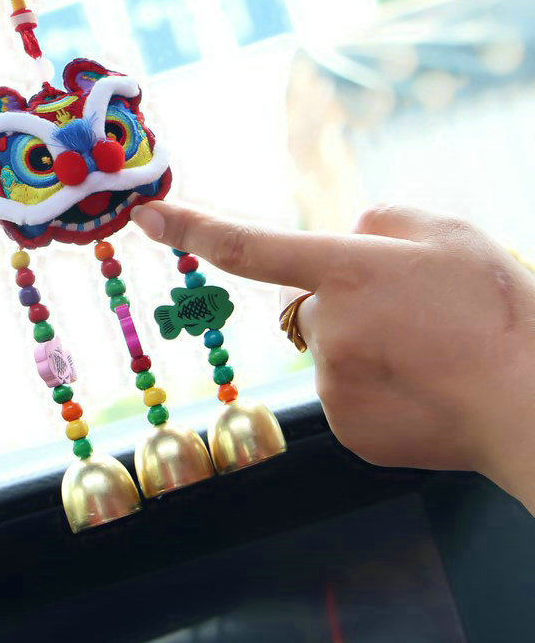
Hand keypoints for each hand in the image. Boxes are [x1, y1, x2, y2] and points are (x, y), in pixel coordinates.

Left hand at [131, 201, 534, 512]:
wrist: (533, 403)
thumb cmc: (498, 312)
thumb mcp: (447, 234)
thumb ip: (380, 221)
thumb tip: (345, 233)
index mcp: (344, 271)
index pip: (248, 246)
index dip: (192, 228)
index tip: (146, 215)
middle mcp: (325, 327)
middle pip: (308, 305)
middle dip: (344, 303)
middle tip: (411, 316)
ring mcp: (331, 383)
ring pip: (330, 350)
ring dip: (364, 346)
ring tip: (425, 354)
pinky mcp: (343, 427)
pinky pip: (343, 392)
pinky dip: (372, 386)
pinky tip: (419, 387)